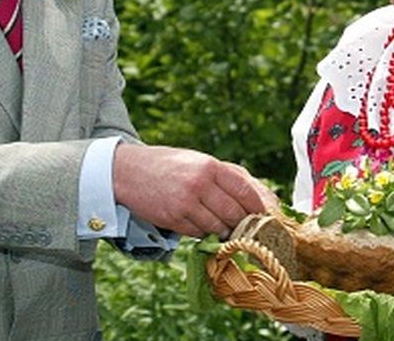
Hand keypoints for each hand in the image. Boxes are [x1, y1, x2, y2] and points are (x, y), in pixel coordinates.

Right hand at [111, 144, 276, 236]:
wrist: (129, 171)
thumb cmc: (171, 165)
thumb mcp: (201, 161)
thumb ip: (229, 176)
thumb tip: (262, 196)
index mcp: (211, 166)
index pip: (246, 191)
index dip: (258, 207)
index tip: (264, 216)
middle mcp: (200, 184)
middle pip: (235, 212)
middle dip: (244, 222)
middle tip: (248, 227)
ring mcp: (186, 204)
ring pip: (219, 227)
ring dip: (225, 231)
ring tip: (225, 227)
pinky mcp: (174, 220)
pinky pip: (199, 233)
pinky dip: (205, 233)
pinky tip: (203, 226)